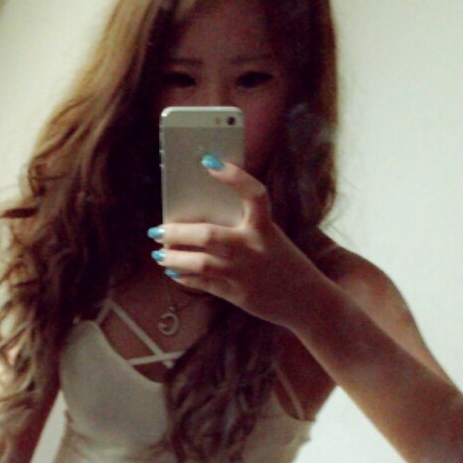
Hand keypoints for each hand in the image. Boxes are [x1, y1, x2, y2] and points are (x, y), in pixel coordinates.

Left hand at [151, 159, 321, 328]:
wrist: (305, 300)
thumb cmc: (282, 261)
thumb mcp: (270, 237)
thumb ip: (242, 227)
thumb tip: (199, 218)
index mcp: (266, 227)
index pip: (254, 194)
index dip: (234, 176)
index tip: (209, 162)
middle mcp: (254, 248)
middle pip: (209, 235)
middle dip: (177, 232)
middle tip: (157, 229)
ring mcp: (244, 273)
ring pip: (200, 262)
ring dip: (174, 257)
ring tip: (159, 254)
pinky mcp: (238, 294)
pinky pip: (204, 283)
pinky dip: (185, 277)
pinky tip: (174, 271)